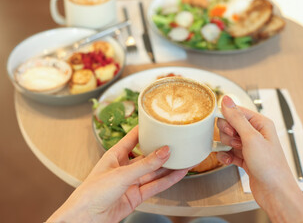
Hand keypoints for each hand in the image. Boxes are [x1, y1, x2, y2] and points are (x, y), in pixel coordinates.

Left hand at [47, 126, 187, 222]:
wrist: (85, 220)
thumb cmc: (91, 194)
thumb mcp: (121, 174)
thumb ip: (145, 165)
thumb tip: (164, 151)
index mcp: (115, 155)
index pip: (133, 138)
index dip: (146, 129)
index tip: (159, 122)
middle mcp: (123, 168)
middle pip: (147, 156)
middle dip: (161, 150)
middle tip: (177, 142)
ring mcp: (130, 183)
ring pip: (153, 172)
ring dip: (168, 167)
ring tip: (184, 158)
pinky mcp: (135, 196)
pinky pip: (155, 186)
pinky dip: (168, 181)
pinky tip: (178, 174)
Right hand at [216, 96, 302, 221]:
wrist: (275, 192)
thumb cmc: (270, 166)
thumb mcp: (251, 138)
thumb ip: (236, 118)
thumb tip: (227, 100)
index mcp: (260, 123)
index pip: (237, 111)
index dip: (229, 119)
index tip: (229, 130)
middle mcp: (255, 134)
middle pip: (230, 125)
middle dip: (228, 134)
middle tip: (236, 143)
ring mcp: (250, 147)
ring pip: (228, 139)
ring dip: (227, 146)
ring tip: (236, 153)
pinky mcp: (245, 159)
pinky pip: (229, 152)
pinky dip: (226, 156)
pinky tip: (229, 161)